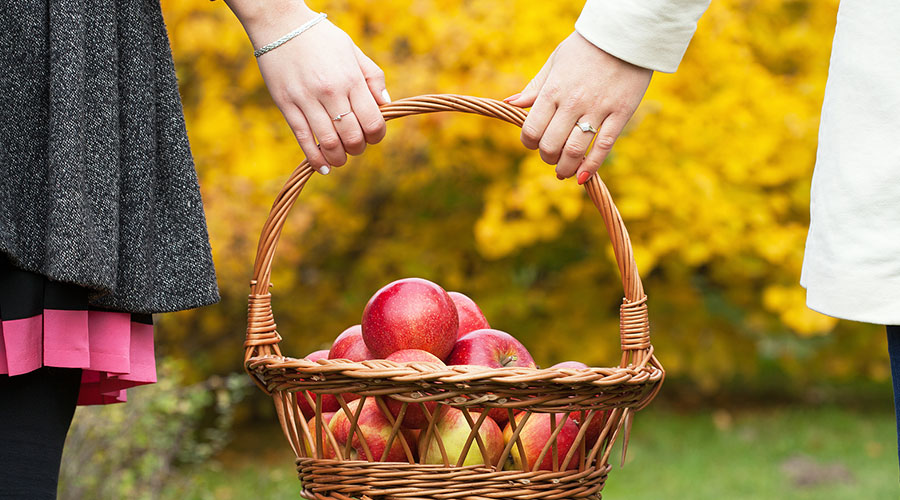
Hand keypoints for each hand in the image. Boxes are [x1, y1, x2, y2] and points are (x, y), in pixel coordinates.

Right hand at [244, 8, 389, 173]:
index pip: (373, 121)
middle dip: (358, 149)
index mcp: (351, 79)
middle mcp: (331, 91)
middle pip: (352, 137)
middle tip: (355, 147)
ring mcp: (307, 99)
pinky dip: (314, 158)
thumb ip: (372, 77)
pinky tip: (322, 167)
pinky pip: (303, 139)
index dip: (377, 136)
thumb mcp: (353, 50)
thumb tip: (387, 104)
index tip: (373, 136)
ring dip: (338, 158)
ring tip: (340, 159)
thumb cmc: (321, 38)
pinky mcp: (286, 105)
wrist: (281, 24)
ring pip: (328, 143)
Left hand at [505, 32, 651, 183]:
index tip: (533, 143)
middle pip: (551, 144)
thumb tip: (510, 104)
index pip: (532, 129)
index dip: (529, 143)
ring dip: (565, 167)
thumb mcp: (555, 61)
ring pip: (575, 150)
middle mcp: (573, 102)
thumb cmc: (586, 47)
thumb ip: (535, 87)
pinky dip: (591, 167)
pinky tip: (582, 178)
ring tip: (563, 171)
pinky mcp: (620, 113)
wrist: (625, 34)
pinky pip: (604, 147)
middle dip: (547, 157)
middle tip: (550, 157)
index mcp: (554, 90)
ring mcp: (598, 109)